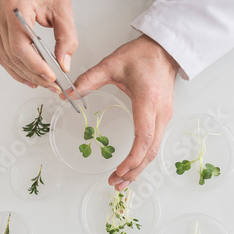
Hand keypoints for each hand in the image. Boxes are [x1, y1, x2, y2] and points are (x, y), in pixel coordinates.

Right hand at [0, 0, 77, 91]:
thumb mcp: (61, 9)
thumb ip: (67, 38)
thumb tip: (64, 63)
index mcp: (15, 8)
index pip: (20, 46)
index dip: (36, 67)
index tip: (51, 78)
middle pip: (12, 55)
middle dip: (34, 75)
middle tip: (52, 85)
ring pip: (4, 57)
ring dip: (23, 75)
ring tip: (42, 84)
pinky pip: (1, 52)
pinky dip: (14, 67)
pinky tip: (28, 76)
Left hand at [62, 34, 178, 190]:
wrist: (165, 50)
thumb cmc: (143, 55)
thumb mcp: (112, 64)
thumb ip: (89, 80)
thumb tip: (68, 94)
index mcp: (147, 102)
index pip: (143, 139)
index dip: (132, 159)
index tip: (118, 171)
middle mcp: (160, 114)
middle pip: (150, 151)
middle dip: (133, 171)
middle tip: (115, 183)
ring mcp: (165, 117)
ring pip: (154, 150)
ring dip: (139, 168)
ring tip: (122, 181)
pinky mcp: (164, 117)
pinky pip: (155, 143)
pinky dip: (144, 157)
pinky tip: (133, 165)